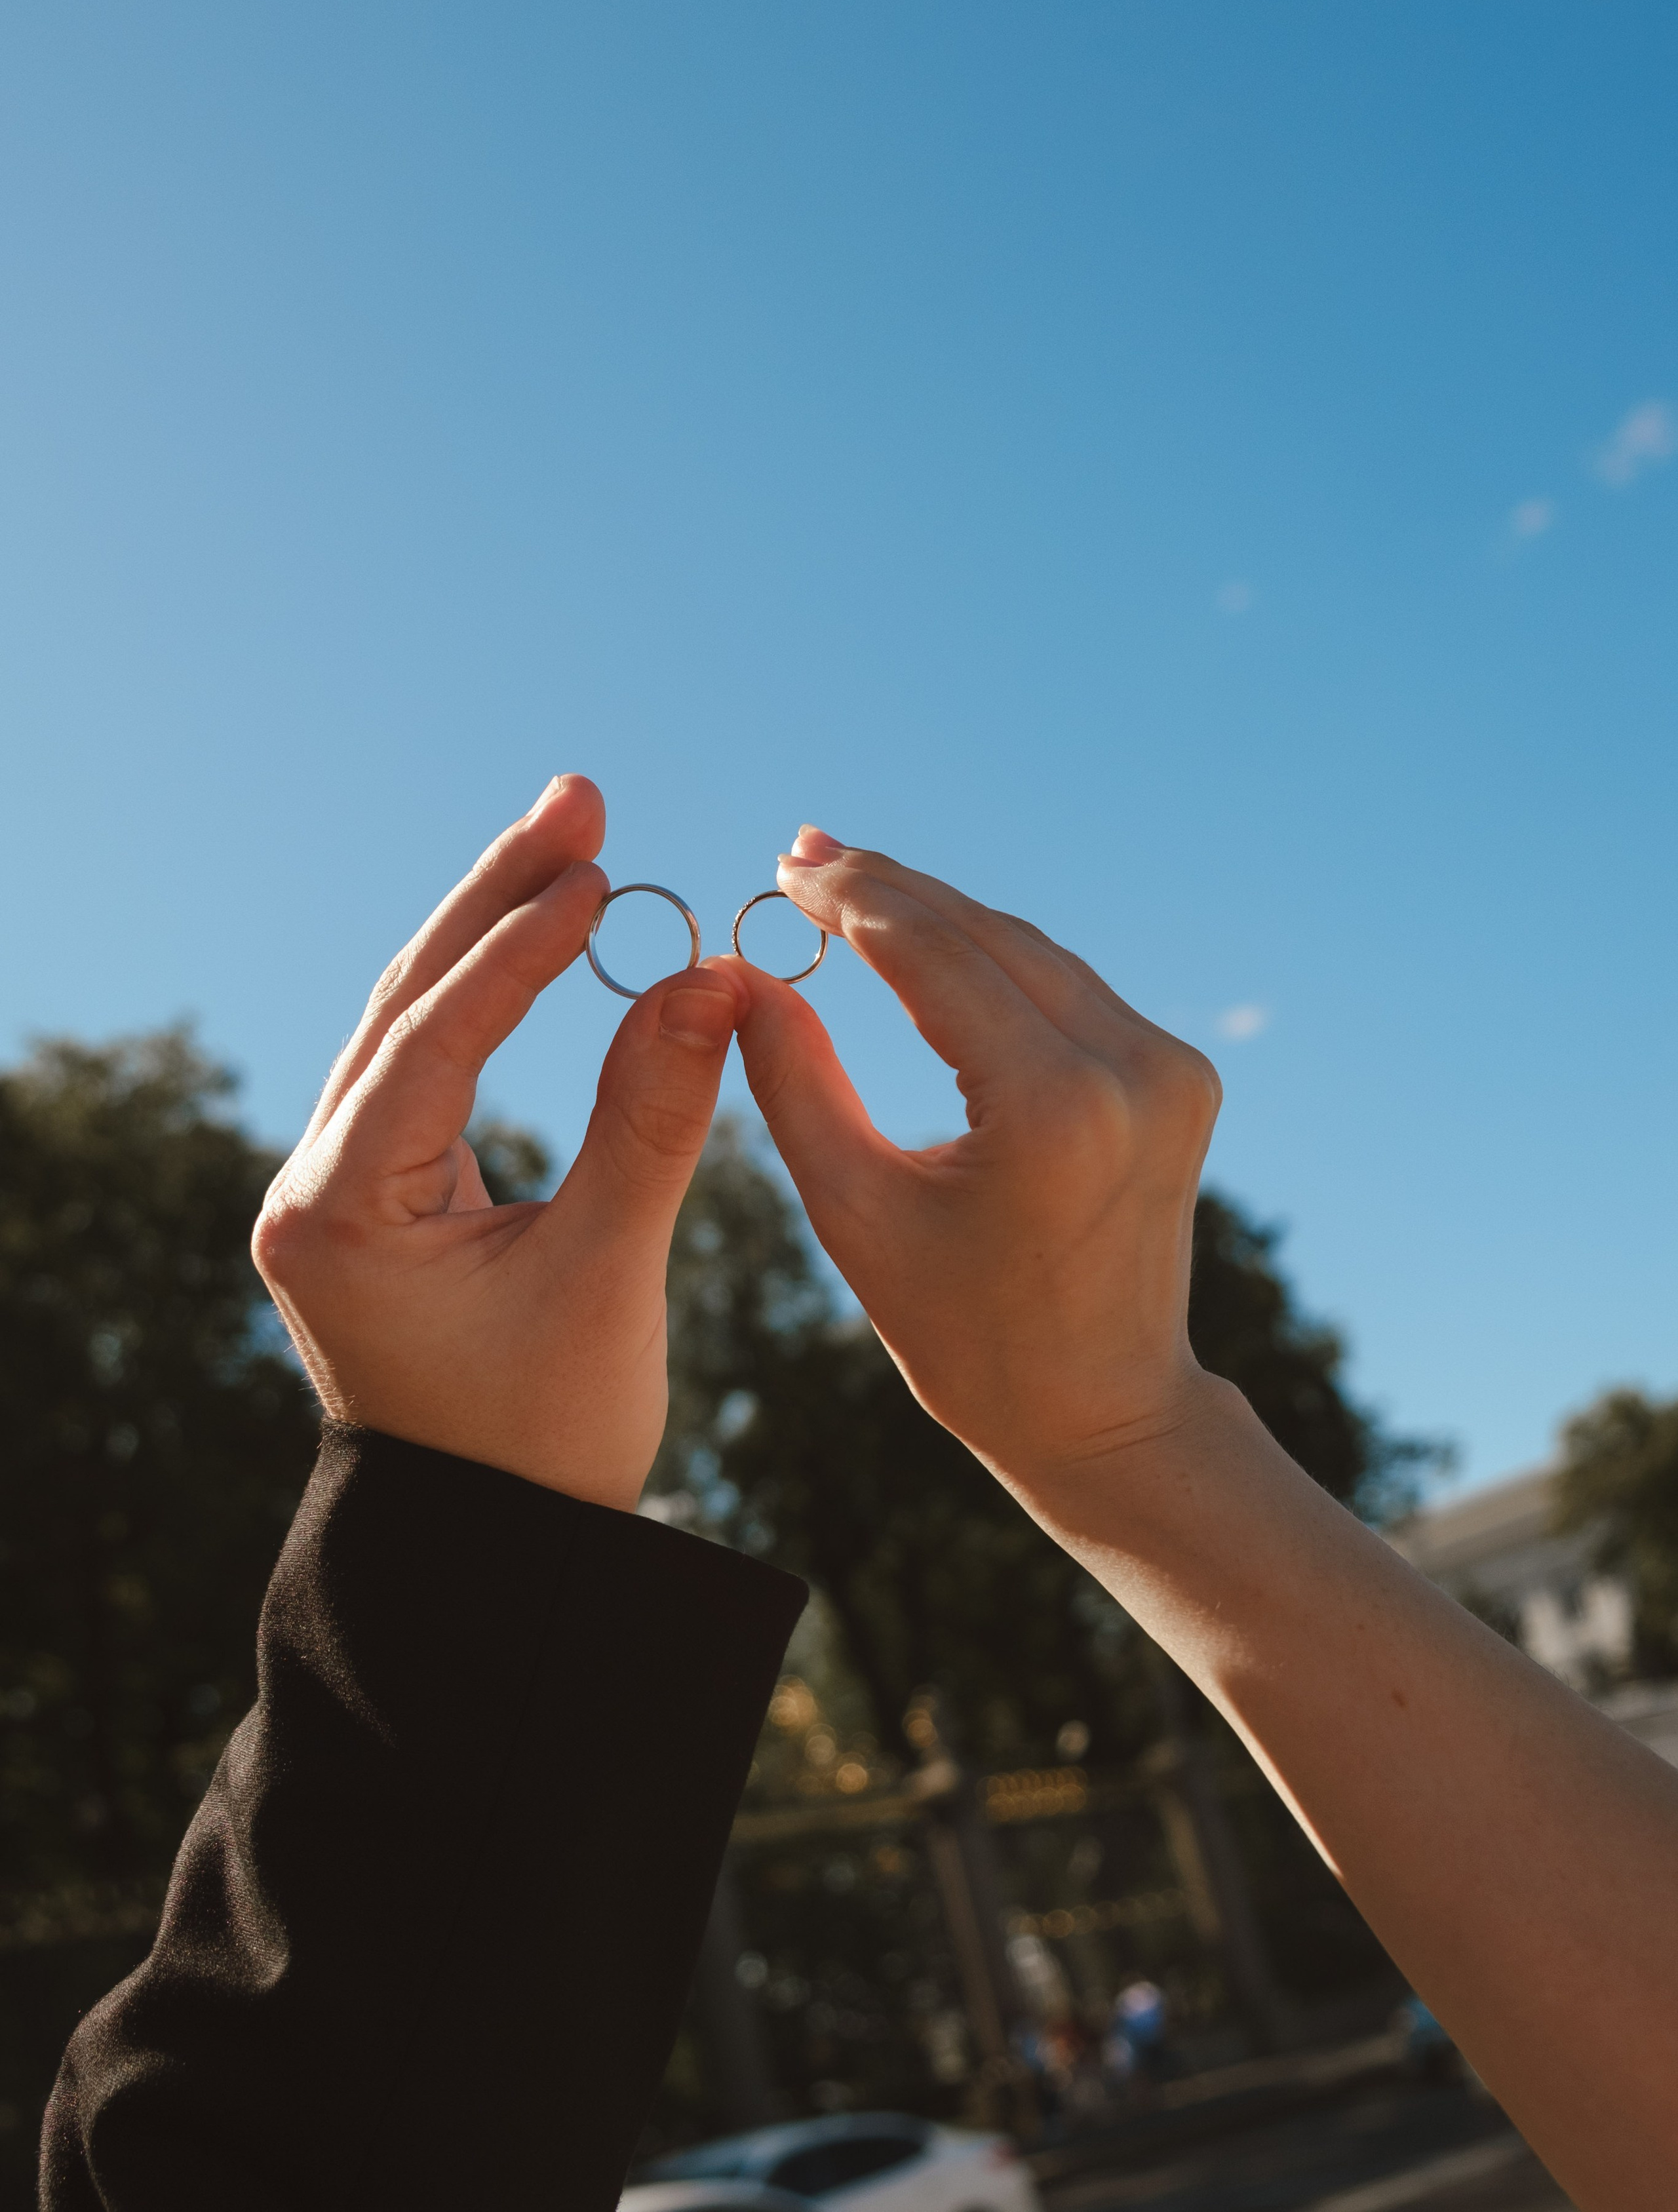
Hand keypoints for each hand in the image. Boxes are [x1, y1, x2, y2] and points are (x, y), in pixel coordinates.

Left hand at [253, 775, 746, 1510]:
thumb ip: (653, 1122)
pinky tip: (543, 928)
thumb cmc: (546, 1441)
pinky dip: (488, 992)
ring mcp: (336, 1187)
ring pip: (413, 1021)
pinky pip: (428, 1061)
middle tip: (580, 796)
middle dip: (498, 896)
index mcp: (339, 1213)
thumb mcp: (609, 1276)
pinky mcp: (374, 1194)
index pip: (432, 1040)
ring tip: (574, 837)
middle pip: (407, 1001)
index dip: (521, 949)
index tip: (600, 872)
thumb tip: (709, 979)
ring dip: (493, 928)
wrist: (490, 1550)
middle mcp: (313, 1186)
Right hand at [729, 828, 1222, 1517]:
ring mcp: (1169, 1070)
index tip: (784, 865)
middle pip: (987, 935)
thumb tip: (739, 972)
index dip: (850, 899)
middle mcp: (1131, 1071)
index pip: (934, 956)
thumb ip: (792, 1080)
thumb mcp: (855, 1212)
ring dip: (940, 916)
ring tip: (848, 881)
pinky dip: (994, 959)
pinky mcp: (1181, 1076)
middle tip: (802, 852)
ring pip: (1031, 950)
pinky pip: (1068, 988)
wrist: (1102, 1408)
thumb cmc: (964, 1334)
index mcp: (1053, 1109)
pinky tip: (930, 937)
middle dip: (889, 890)